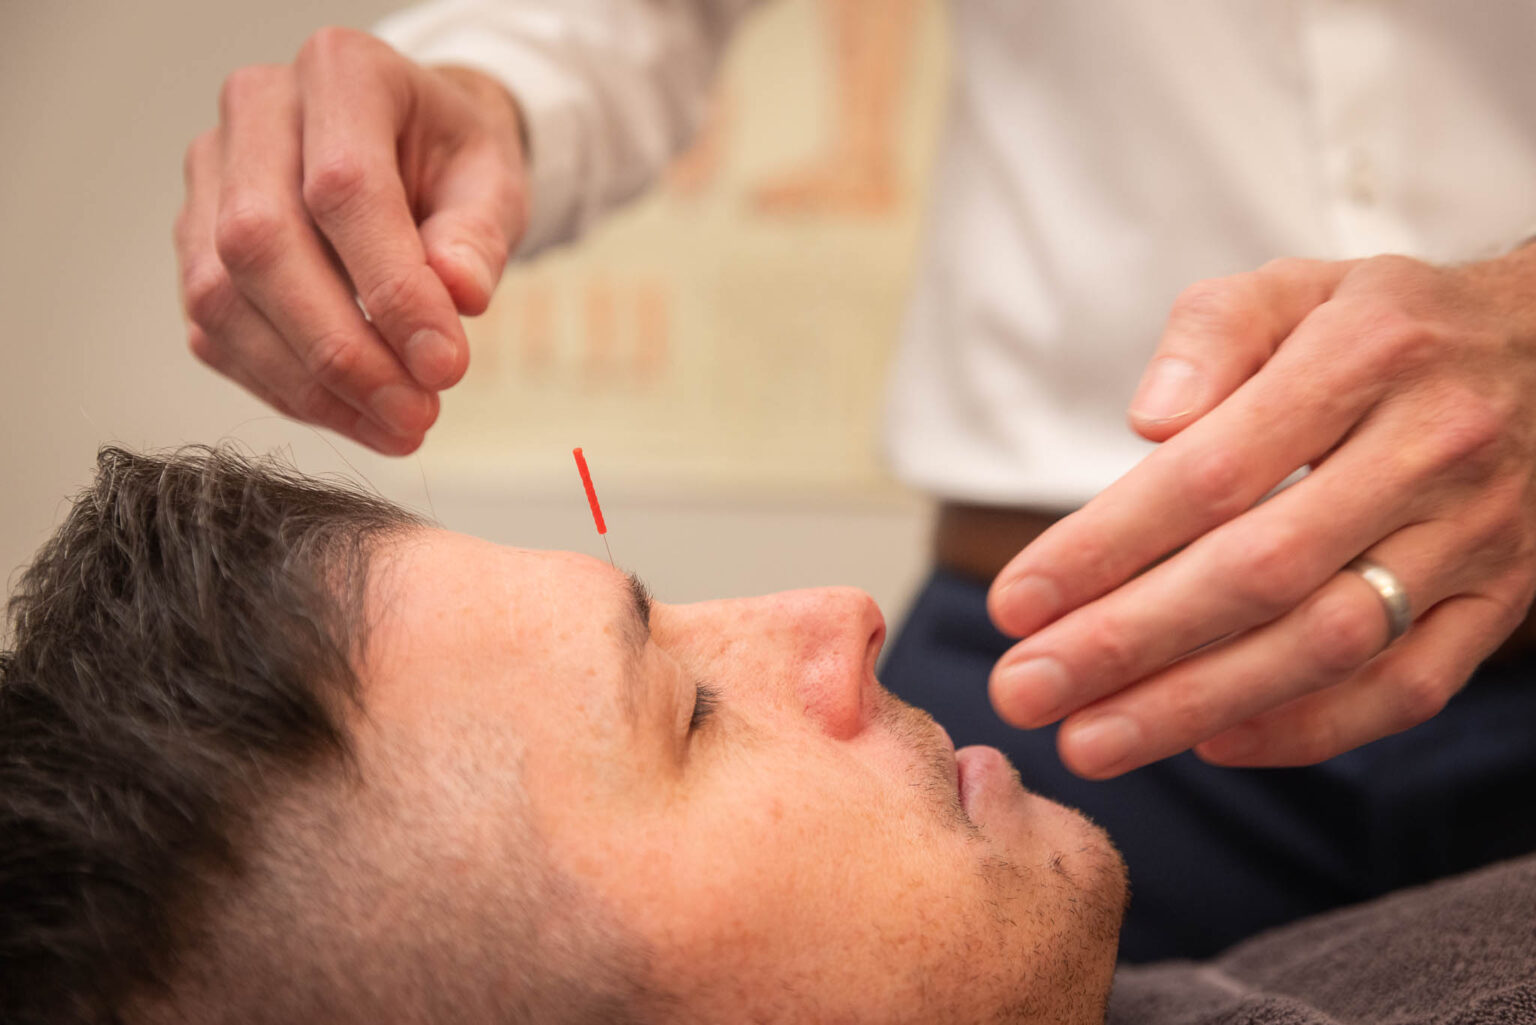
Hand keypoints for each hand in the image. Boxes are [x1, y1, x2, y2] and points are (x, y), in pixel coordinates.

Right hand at [175, 28, 526, 453]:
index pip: (344, 188)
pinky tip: (353, 415)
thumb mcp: (495, 182)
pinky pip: (216, 332)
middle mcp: (256, 113)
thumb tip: (458, 296)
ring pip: (222, 296)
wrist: (415, 151)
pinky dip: (284, 389)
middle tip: (414, 413)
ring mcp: (210, 177)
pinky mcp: (195, 243)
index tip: (445, 366)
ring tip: (394, 428)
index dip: (392, 290)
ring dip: (308, 384)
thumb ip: (479, 236)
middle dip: (340, 350)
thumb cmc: (453, 161)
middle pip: (261, 243)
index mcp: (340, 73)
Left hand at [987, 251, 1535, 776]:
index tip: (1015, 602)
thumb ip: (1210, 335)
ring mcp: (1480, 533)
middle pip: (1260, 570)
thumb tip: (1149, 421)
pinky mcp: (1506, 599)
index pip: (1213, 472)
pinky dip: (1310, 729)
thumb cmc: (1380, 326)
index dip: (1105, 546)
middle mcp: (1432, 447)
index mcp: (1365, 355)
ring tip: (1090, 740)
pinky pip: (1412, 688)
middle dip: (1127, 642)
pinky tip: (1211, 744)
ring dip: (1198, 703)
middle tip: (1024, 691)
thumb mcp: (1293, 287)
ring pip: (1330, 643)